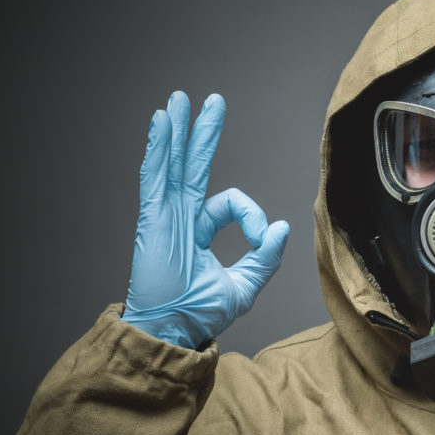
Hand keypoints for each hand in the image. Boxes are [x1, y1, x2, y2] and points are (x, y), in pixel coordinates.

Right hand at [121, 91, 289, 348]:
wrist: (173, 334)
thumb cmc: (200, 316)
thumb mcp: (245, 285)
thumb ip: (265, 258)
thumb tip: (281, 227)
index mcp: (198, 231)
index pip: (229, 203)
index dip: (252, 215)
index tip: (263, 236)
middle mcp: (180, 219)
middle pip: (193, 166)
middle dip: (203, 133)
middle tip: (212, 102)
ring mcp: (164, 216)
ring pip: (173, 164)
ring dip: (179, 130)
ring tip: (179, 100)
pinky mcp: (153, 219)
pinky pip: (156, 175)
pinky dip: (159, 147)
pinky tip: (162, 121)